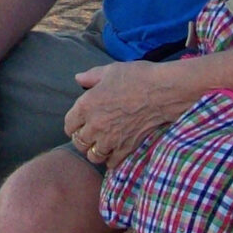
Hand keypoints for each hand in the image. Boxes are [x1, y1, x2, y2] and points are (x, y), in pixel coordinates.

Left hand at [65, 62, 183, 168]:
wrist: (163, 92)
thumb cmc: (137, 77)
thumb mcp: (110, 71)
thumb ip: (91, 76)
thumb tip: (78, 78)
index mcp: (86, 105)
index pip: (69, 124)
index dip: (73, 124)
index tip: (79, 123)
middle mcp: (95, 125)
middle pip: (79, 142)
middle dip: (83, 138)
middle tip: (90, 134)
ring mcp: (110, 139)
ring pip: (93, 155)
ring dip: (95, 151)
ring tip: (100, 144)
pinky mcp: (126, 148)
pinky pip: (111, 162)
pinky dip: (111, 159)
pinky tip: (115, 150)